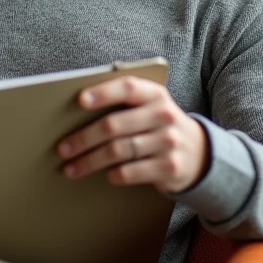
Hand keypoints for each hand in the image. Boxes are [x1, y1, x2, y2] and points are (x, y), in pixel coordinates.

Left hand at [56, 76, 208, 193]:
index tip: (79, 101)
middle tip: (63, 149)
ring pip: (118, 152)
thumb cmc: (158, 126)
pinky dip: (113, 175)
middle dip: (83, 138)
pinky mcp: (170, 168)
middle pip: (114, 125)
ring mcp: (168, 142)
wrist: (199, 153)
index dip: (103, 93)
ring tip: (70, 168)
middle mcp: (164, 116)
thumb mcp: (149, 108)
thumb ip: (123, 105)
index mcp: (155, 94)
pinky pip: (131, 172)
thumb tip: (75, 115)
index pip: (128, 88)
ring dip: (89, 162)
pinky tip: (103, 175)